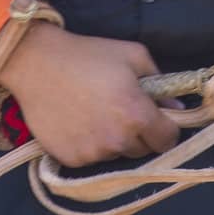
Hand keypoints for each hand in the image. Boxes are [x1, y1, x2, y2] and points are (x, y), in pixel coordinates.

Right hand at [0, 22, 183, 167]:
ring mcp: (93, 153)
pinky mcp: (71, 159)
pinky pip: (92, 158)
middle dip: (140, 134)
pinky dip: (90, 145)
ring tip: (96, 113)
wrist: (37, 63)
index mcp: (137, 114)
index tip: (157, 119)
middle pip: (143, 150)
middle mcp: (117, 140)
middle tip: (123, 111)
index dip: (166, 128)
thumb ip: (161, 82)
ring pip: (116, 155)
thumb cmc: (88, 55)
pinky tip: (79, 122)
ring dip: (114, 140)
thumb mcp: (133, 55)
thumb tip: (176, 108)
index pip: (168, 140)